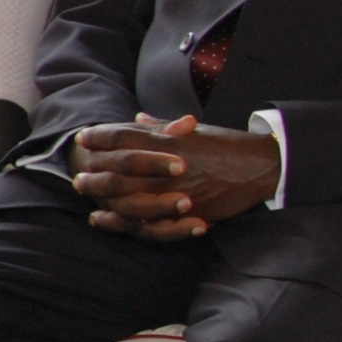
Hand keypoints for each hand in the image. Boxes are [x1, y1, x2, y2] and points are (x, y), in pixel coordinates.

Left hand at [72, 113, 281, 240]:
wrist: (262, 167)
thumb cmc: (230, 146)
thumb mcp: (196, 130)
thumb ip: (164, 127)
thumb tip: (138, 119)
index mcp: (169, 141)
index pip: (122, 136)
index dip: (99, 136)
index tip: (84, 138)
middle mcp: (167, 166)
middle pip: (116, 169)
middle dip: (93, 171)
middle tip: (79, 174)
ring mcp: (175, 191)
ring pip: (124, 197)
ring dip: (101, 196)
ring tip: (86, 194)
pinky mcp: (184, 213)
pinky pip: (144, 222)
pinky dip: (120, 222)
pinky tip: (104, 219)